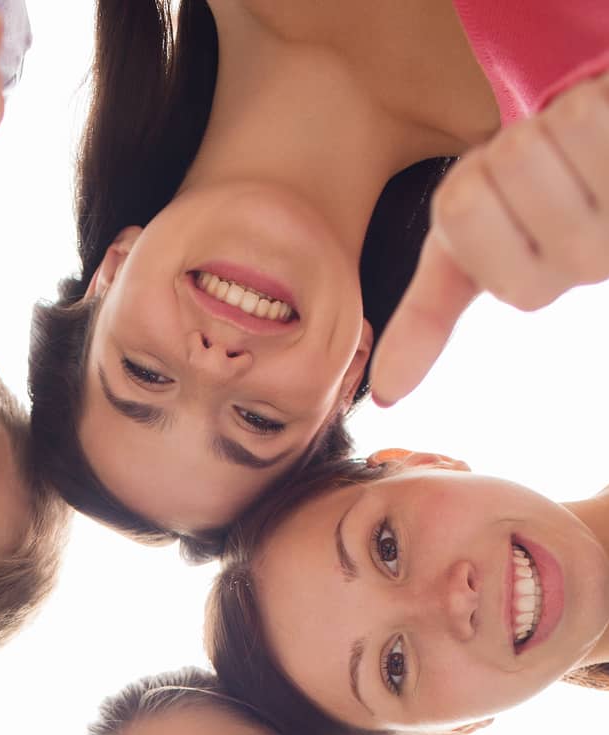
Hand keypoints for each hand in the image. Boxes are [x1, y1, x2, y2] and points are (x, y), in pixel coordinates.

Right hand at [373, 71, 608, 402]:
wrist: (597, 158)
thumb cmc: (523, 202)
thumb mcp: (462, 256)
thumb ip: (424, 319)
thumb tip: (384, 397)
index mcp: (530, 285)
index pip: (459, 207)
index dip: (470, 179)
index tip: (493, 197)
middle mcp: (588, 264)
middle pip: (512, 159)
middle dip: (520, 140)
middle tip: (543, 162)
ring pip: (565, 125)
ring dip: (565, 114)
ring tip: (579, 144)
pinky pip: (602, 114)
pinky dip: (601, 99)